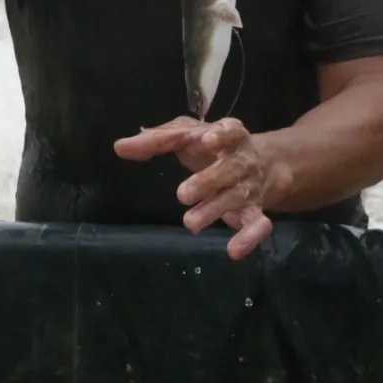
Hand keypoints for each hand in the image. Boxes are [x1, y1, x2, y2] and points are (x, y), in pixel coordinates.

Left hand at [114, 116, 273, 260]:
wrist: (262, 162)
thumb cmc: (211, 144)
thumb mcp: (185, 133)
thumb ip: (155, 140)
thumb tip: (120, 147)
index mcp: (229, 134)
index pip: (230, 131)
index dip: (221, 135)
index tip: (205, 140)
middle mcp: (243, 160)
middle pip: (230, 169)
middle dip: (208, 181)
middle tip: (182, 194)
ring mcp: (249, 186)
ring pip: (236, 197)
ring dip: (214, 211)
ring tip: (189, 223)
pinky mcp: (253, 210)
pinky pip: (256, 225)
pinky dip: (249, 239)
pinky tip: (233, 251)